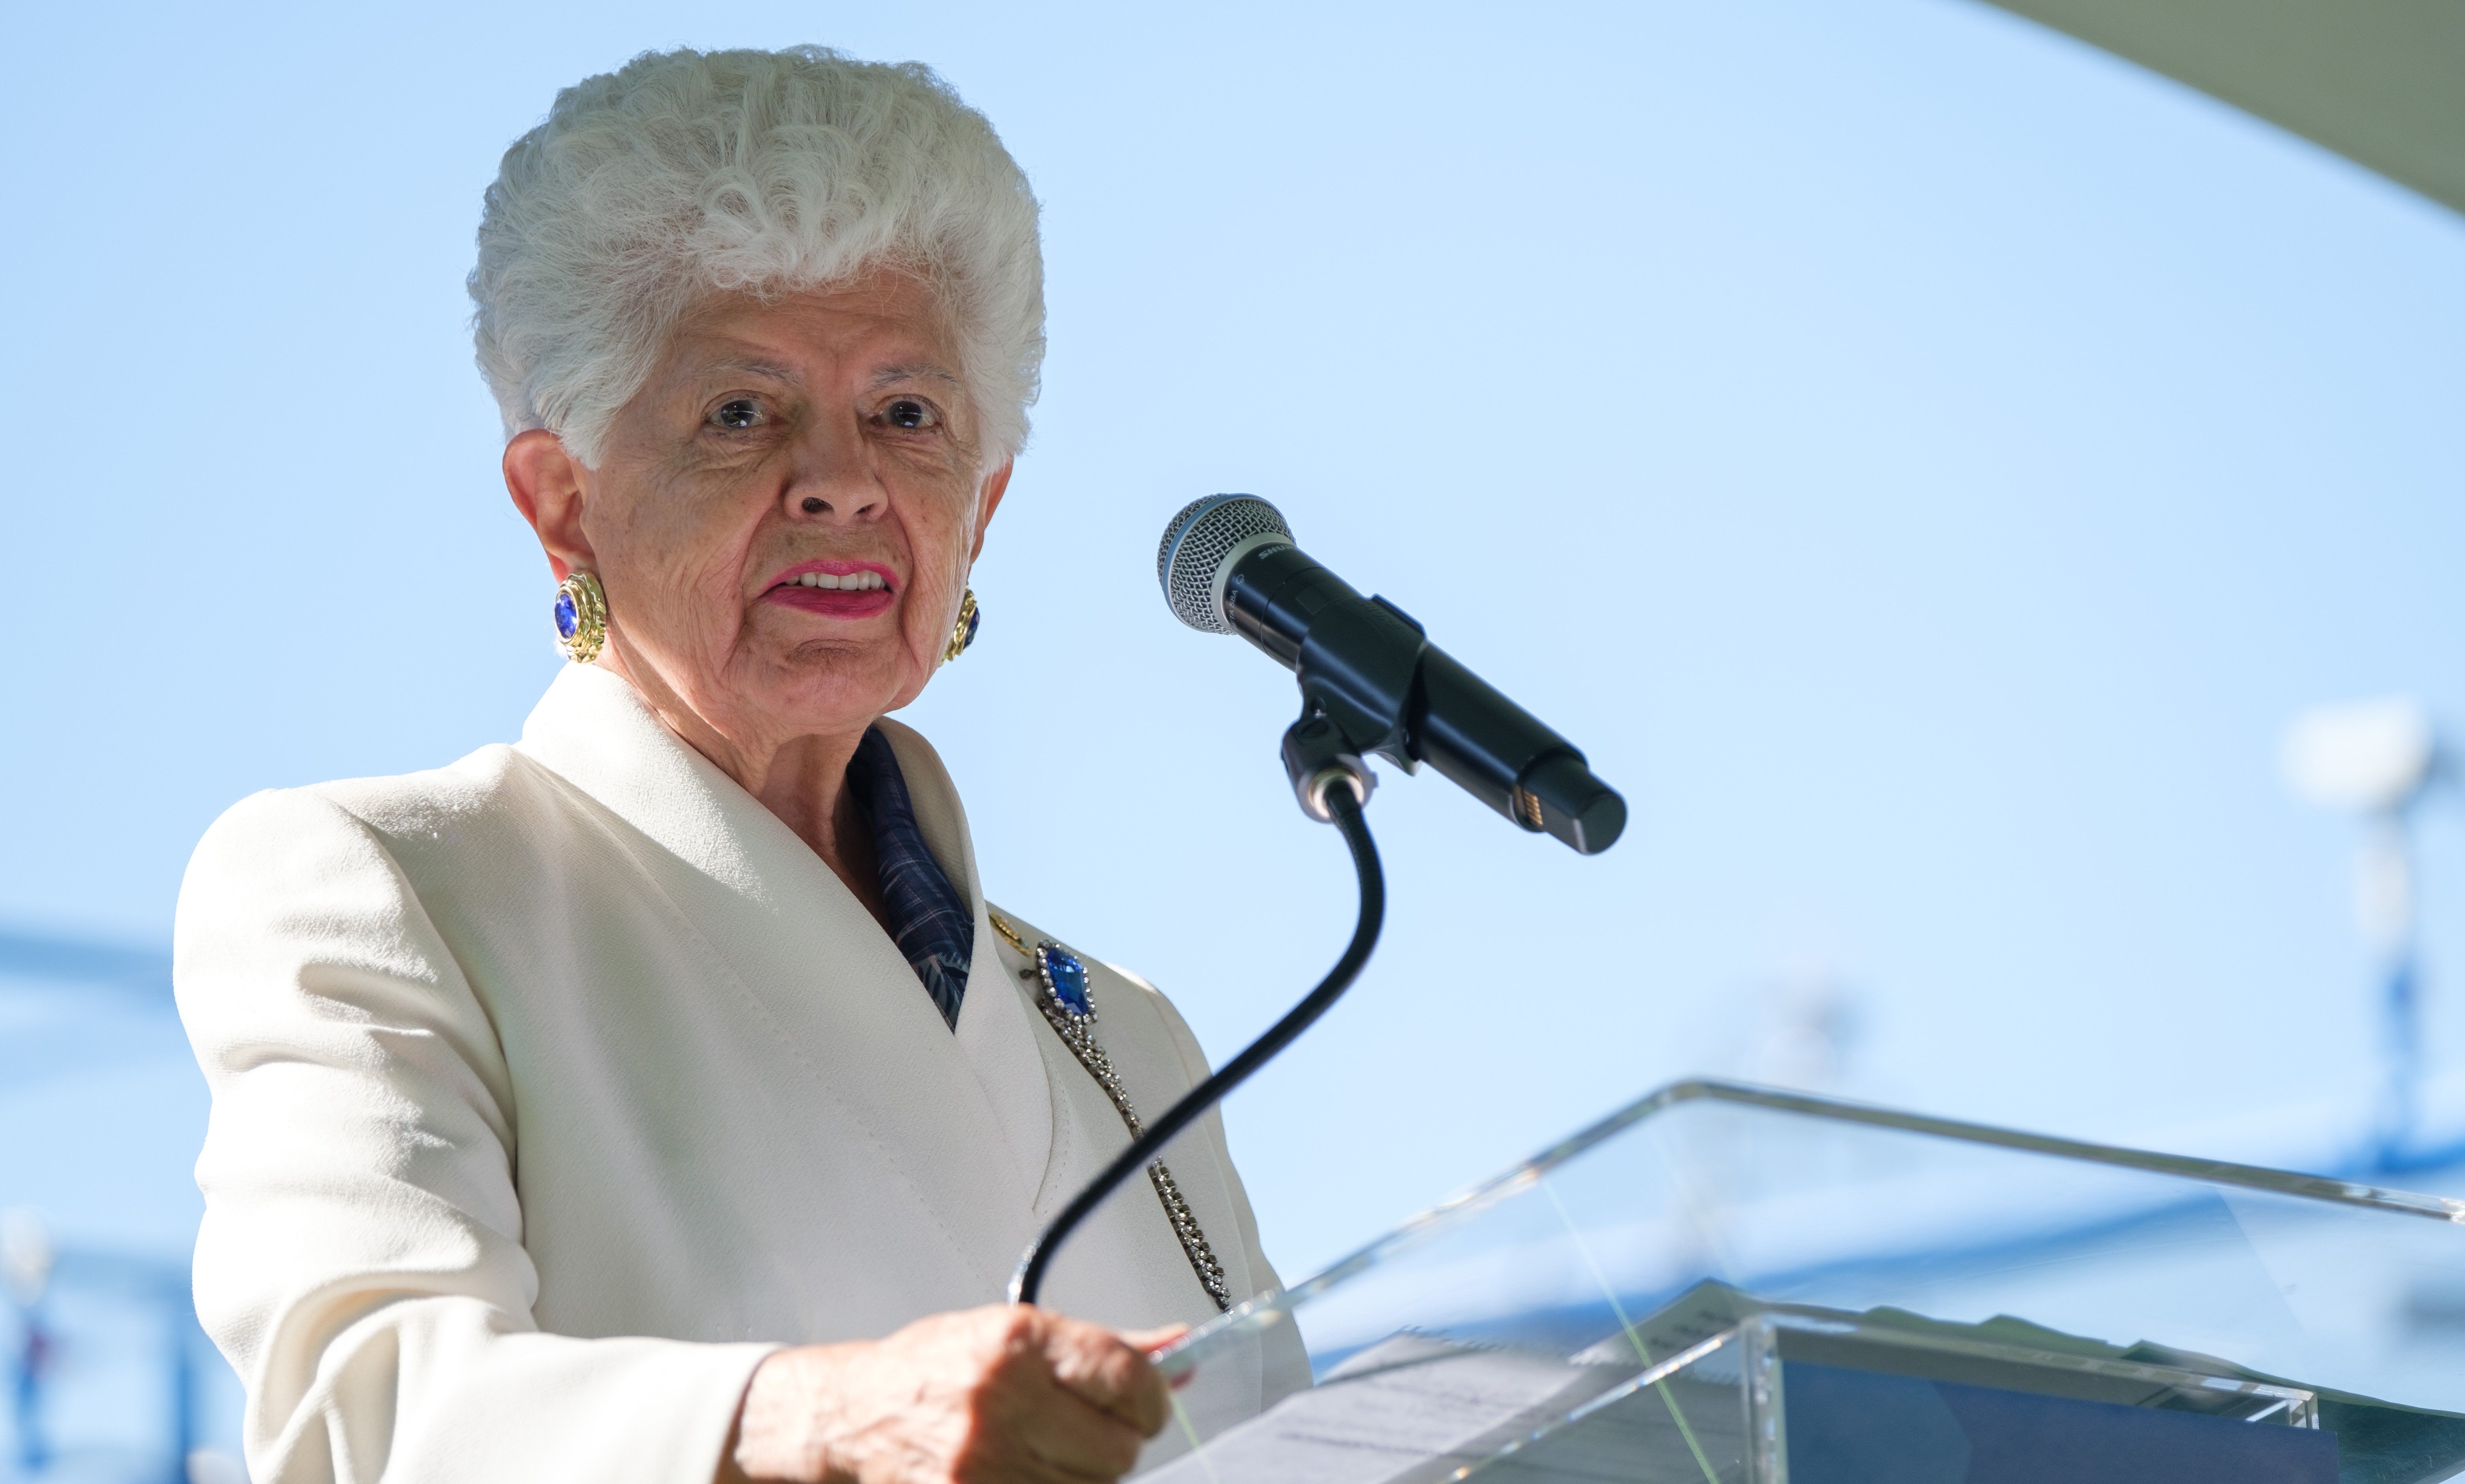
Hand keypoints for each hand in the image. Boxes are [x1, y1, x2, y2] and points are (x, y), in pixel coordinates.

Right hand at [721, 1305, 1179, 1482]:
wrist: (855, 1418)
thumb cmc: (932, 1371)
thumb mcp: (1014, 1334)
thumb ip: (1101, 1347)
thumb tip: (1178, 1351)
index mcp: (1018, 1346)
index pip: (1127, 1377)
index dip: (1152, 1395)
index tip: (1148, 1399)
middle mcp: (1002, 1404)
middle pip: (1118, 1448)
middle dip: (1115, 1441)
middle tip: (1085, 1428)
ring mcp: (985, 1464)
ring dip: (1082, 1474)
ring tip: (1044, 1449)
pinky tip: (1029, 1472)